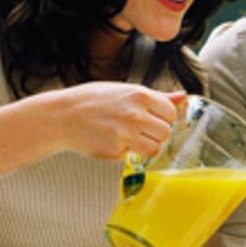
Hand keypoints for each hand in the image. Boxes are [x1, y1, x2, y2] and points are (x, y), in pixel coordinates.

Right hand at [51, 83, 183, 159]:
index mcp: (139, 95)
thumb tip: (182, 97)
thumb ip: (156, 96)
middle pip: (166, 132)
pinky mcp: (116, 151)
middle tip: (140, 129)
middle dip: (156, 133)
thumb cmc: (92, 101)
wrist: (63, 116)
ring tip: (131, 137)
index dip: (163, 117)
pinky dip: (127, 152)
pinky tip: (113, 141)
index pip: (171, 112)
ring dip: (146, 146)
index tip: (152, 117)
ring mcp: (126, 134)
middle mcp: (135, 114)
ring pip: (155, 148)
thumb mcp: (124, 90)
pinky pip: (134, 156)